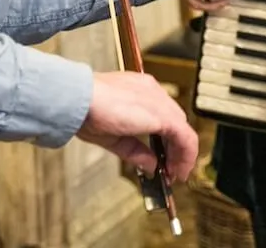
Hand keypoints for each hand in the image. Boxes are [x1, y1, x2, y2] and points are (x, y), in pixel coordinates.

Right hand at [75, 71, 197, 183]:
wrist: (79, 99)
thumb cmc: (86, 111)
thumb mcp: (114, 137)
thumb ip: (136, 151)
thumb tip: (152, 165)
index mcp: (139, 91)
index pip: (163, 115)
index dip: (167, 139)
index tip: (164, 157)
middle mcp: (152, 92)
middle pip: (176, 121)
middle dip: (176, 148)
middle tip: (171, 169)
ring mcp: (159, 101)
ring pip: (183, 129)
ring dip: (182, 154)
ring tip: (176, 173)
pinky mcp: (162, 114)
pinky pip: (185, 137)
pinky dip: (185, 155)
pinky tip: (178, 170)